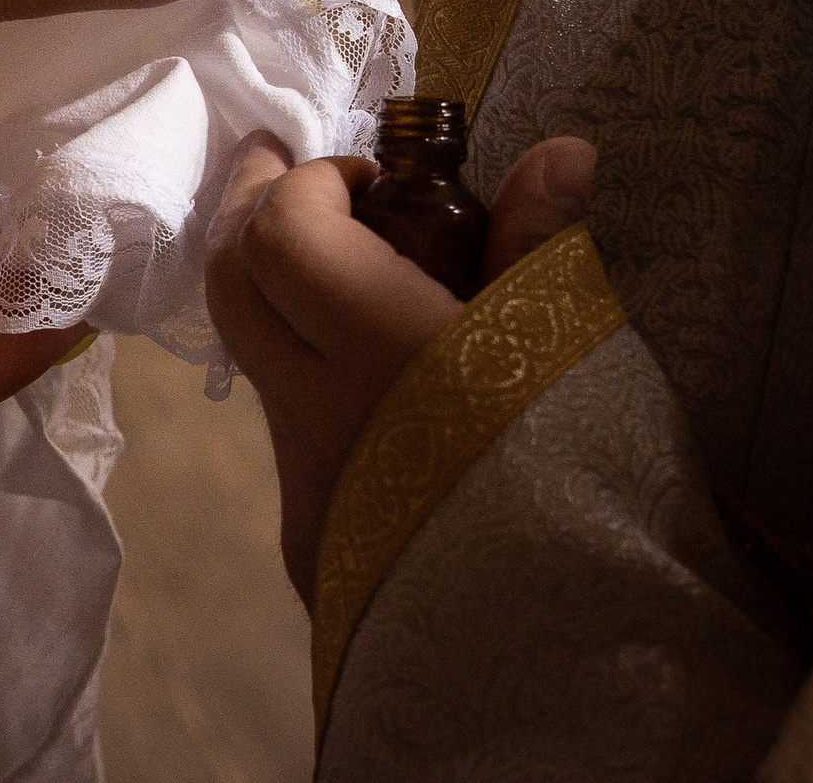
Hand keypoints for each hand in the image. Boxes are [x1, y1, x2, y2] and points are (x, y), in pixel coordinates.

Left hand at [206, 133, 594, 605]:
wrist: (567, 659)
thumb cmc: (583, 486)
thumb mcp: (572, 351)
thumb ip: (540, 246)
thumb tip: (559, 152)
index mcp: (381, 354)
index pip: (282, 235)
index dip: (311, 184)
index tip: (366, 178)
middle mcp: (321, 413)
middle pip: (230, 283)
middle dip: (253, 209)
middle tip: (287, 166)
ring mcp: (305, 478)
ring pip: (250, 356)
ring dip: (272, 290)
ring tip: (332, 253)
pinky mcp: (308, 533)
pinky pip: (284, 425)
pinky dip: (302, 368)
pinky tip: (361, 359)